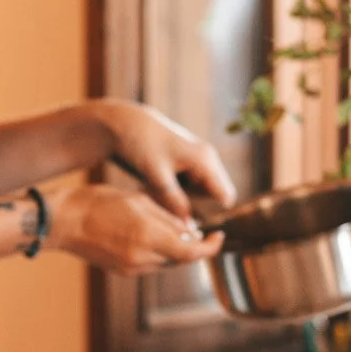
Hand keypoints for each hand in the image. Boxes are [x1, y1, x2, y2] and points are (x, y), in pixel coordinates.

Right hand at [47, 184, 223, 274]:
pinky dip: (158, 253)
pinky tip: (148, 236)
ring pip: (166, 263)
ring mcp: (131, 268)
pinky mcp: (122, 271)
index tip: (218, 237)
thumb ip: (168, 217)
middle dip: (192, 245)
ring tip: (168, 229)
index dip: (211, 247)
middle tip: (195, 228)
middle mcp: (142, 258)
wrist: (63, 222)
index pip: (192, 252)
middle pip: (181, 259)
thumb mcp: (138, 200)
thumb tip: (191, 231)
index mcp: (148, 237)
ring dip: (174, 249)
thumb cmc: (98, 202)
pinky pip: (150, 265)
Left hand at [93, 99, 235, 220]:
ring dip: (183, 200)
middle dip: (195, 206)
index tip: (188, 217)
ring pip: (200, 194)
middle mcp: (207, 159)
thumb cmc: (141, 145)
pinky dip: (176, 192)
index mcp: (205, 160)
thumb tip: (190, 227)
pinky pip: (190, 187)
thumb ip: (174, 202)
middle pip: (212, 198)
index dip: (213, 212)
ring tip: (158, 191)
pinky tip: (157, 186)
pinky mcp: (188, 164)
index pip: (225, 196)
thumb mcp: (157, 177)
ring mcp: (199, 160)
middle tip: (166, 203)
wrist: (125, 124)